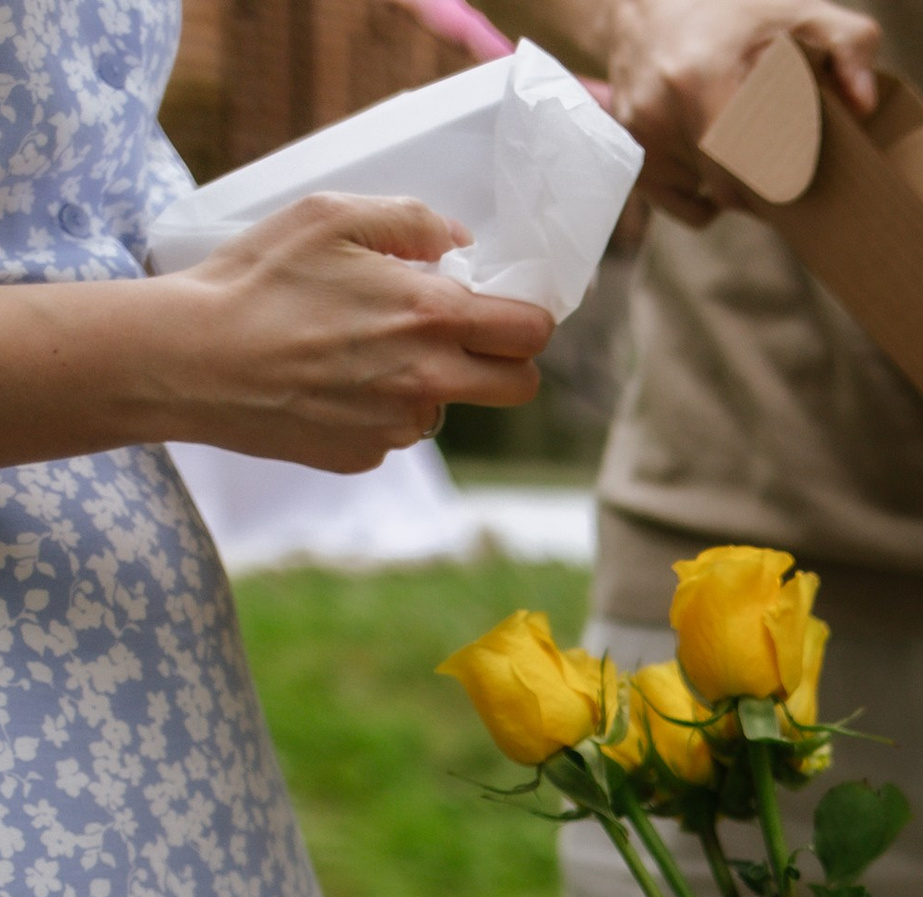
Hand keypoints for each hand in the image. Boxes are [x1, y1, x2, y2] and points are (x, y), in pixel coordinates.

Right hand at [167, 195, 552, 471]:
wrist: (193, 358)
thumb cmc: (257, 280)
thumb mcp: (328, 217)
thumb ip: (409, 220)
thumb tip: (458, 240)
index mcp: (432, 316)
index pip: (530, 333)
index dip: (527, 320)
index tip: (507, 312)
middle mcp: (429, 379)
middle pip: (519, 386)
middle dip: (506, 363)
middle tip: (464, 338)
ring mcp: (400, 426)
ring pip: (447, 408)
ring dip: (427, 383)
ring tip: (358, 350)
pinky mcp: (367, 454)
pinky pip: (395, 431)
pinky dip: (376, 408)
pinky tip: (326, 381)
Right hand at [598, 0, 879, 225]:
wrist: (641, 3)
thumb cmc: (730, 12)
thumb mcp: (796, 12)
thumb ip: (848, 46)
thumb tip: (864, 103)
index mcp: (700, 80)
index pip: (755, 168)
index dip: (785, 175)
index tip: (799, 160)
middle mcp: (661, 109)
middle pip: (732, 190)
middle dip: (763, 185)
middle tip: (779, 157)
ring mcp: (639, 132)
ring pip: (709, 196)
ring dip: (733, 182)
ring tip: (736, 134)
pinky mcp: (629, 151)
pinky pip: (681, 204)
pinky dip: (702, 193)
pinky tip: (709, 155)